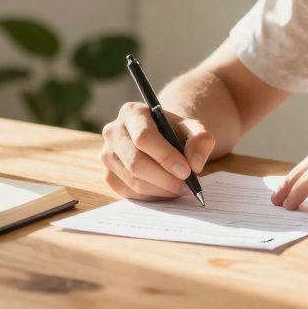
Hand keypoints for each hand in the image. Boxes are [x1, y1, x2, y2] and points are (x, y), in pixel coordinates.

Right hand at [100, 102, 214, 200]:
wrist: (161, 139)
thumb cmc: (175, 133)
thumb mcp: (193, 129)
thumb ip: (200, 141)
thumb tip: (194, 164)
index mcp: (132, 112)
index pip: (144, 137)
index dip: (166, 157)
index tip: (186, 172)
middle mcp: (113, 132)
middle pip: (136, 162)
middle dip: (165, 179)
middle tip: (187, 186)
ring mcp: (107, 155)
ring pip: (133, 181)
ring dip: (161, 190)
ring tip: (181, 188)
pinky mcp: (108, 175)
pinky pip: (129, 193)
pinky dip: (152, 196)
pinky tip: (166, 190)